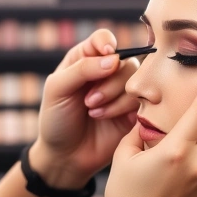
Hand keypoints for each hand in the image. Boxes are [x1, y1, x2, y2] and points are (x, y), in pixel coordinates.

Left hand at [30, 30, 139, 188]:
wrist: (65, 157)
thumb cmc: (56, 120)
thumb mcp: (57, 89)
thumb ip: (82, 68)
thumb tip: (113, 59)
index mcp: (85, 60)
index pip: (103, 39)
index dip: (108, 44)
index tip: (107, 54)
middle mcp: (106, 72)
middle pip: (125, 60)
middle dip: (108, 81)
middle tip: (88, 101)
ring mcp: (121, 92)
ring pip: (135, 80)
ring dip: (113, 96)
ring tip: (93, 112)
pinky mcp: (133, 111)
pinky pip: (140, 100)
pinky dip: (122, 108)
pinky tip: (104, 118)